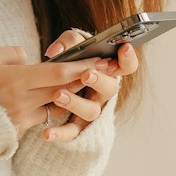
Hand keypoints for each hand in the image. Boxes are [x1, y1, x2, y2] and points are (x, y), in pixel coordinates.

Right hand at [0, 42, 119, 140]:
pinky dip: (48, 107)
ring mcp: (21, 119)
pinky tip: (55, 99)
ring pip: (55, 106)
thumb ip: (10, 54)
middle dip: (86, 79)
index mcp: (16, 81)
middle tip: (106, 69)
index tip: (101, 59)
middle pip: (63, 90)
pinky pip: (39, 117)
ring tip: (84, 83)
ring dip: (70, 95)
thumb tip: (29, 57)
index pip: (58, 73)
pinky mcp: (17, 131)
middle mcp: (23, 102)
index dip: (82, 66)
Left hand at [42, 27, 140, 142]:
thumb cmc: (71, 62)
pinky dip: (60, 133)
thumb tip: (56, 51)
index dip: (128, 58)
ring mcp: (93, 110)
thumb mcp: (73, 47)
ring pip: (92, 111)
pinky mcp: (78, 126)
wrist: (53, 87)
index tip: (124, 47)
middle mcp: (104, 92)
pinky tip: (47, 133)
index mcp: (108, 71)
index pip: (127, 66)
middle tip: (86, 74)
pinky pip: (72, 132)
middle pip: (111, 89)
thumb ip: (68, 42)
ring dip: (76, 103)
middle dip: (99, 80)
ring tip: (58, 95)